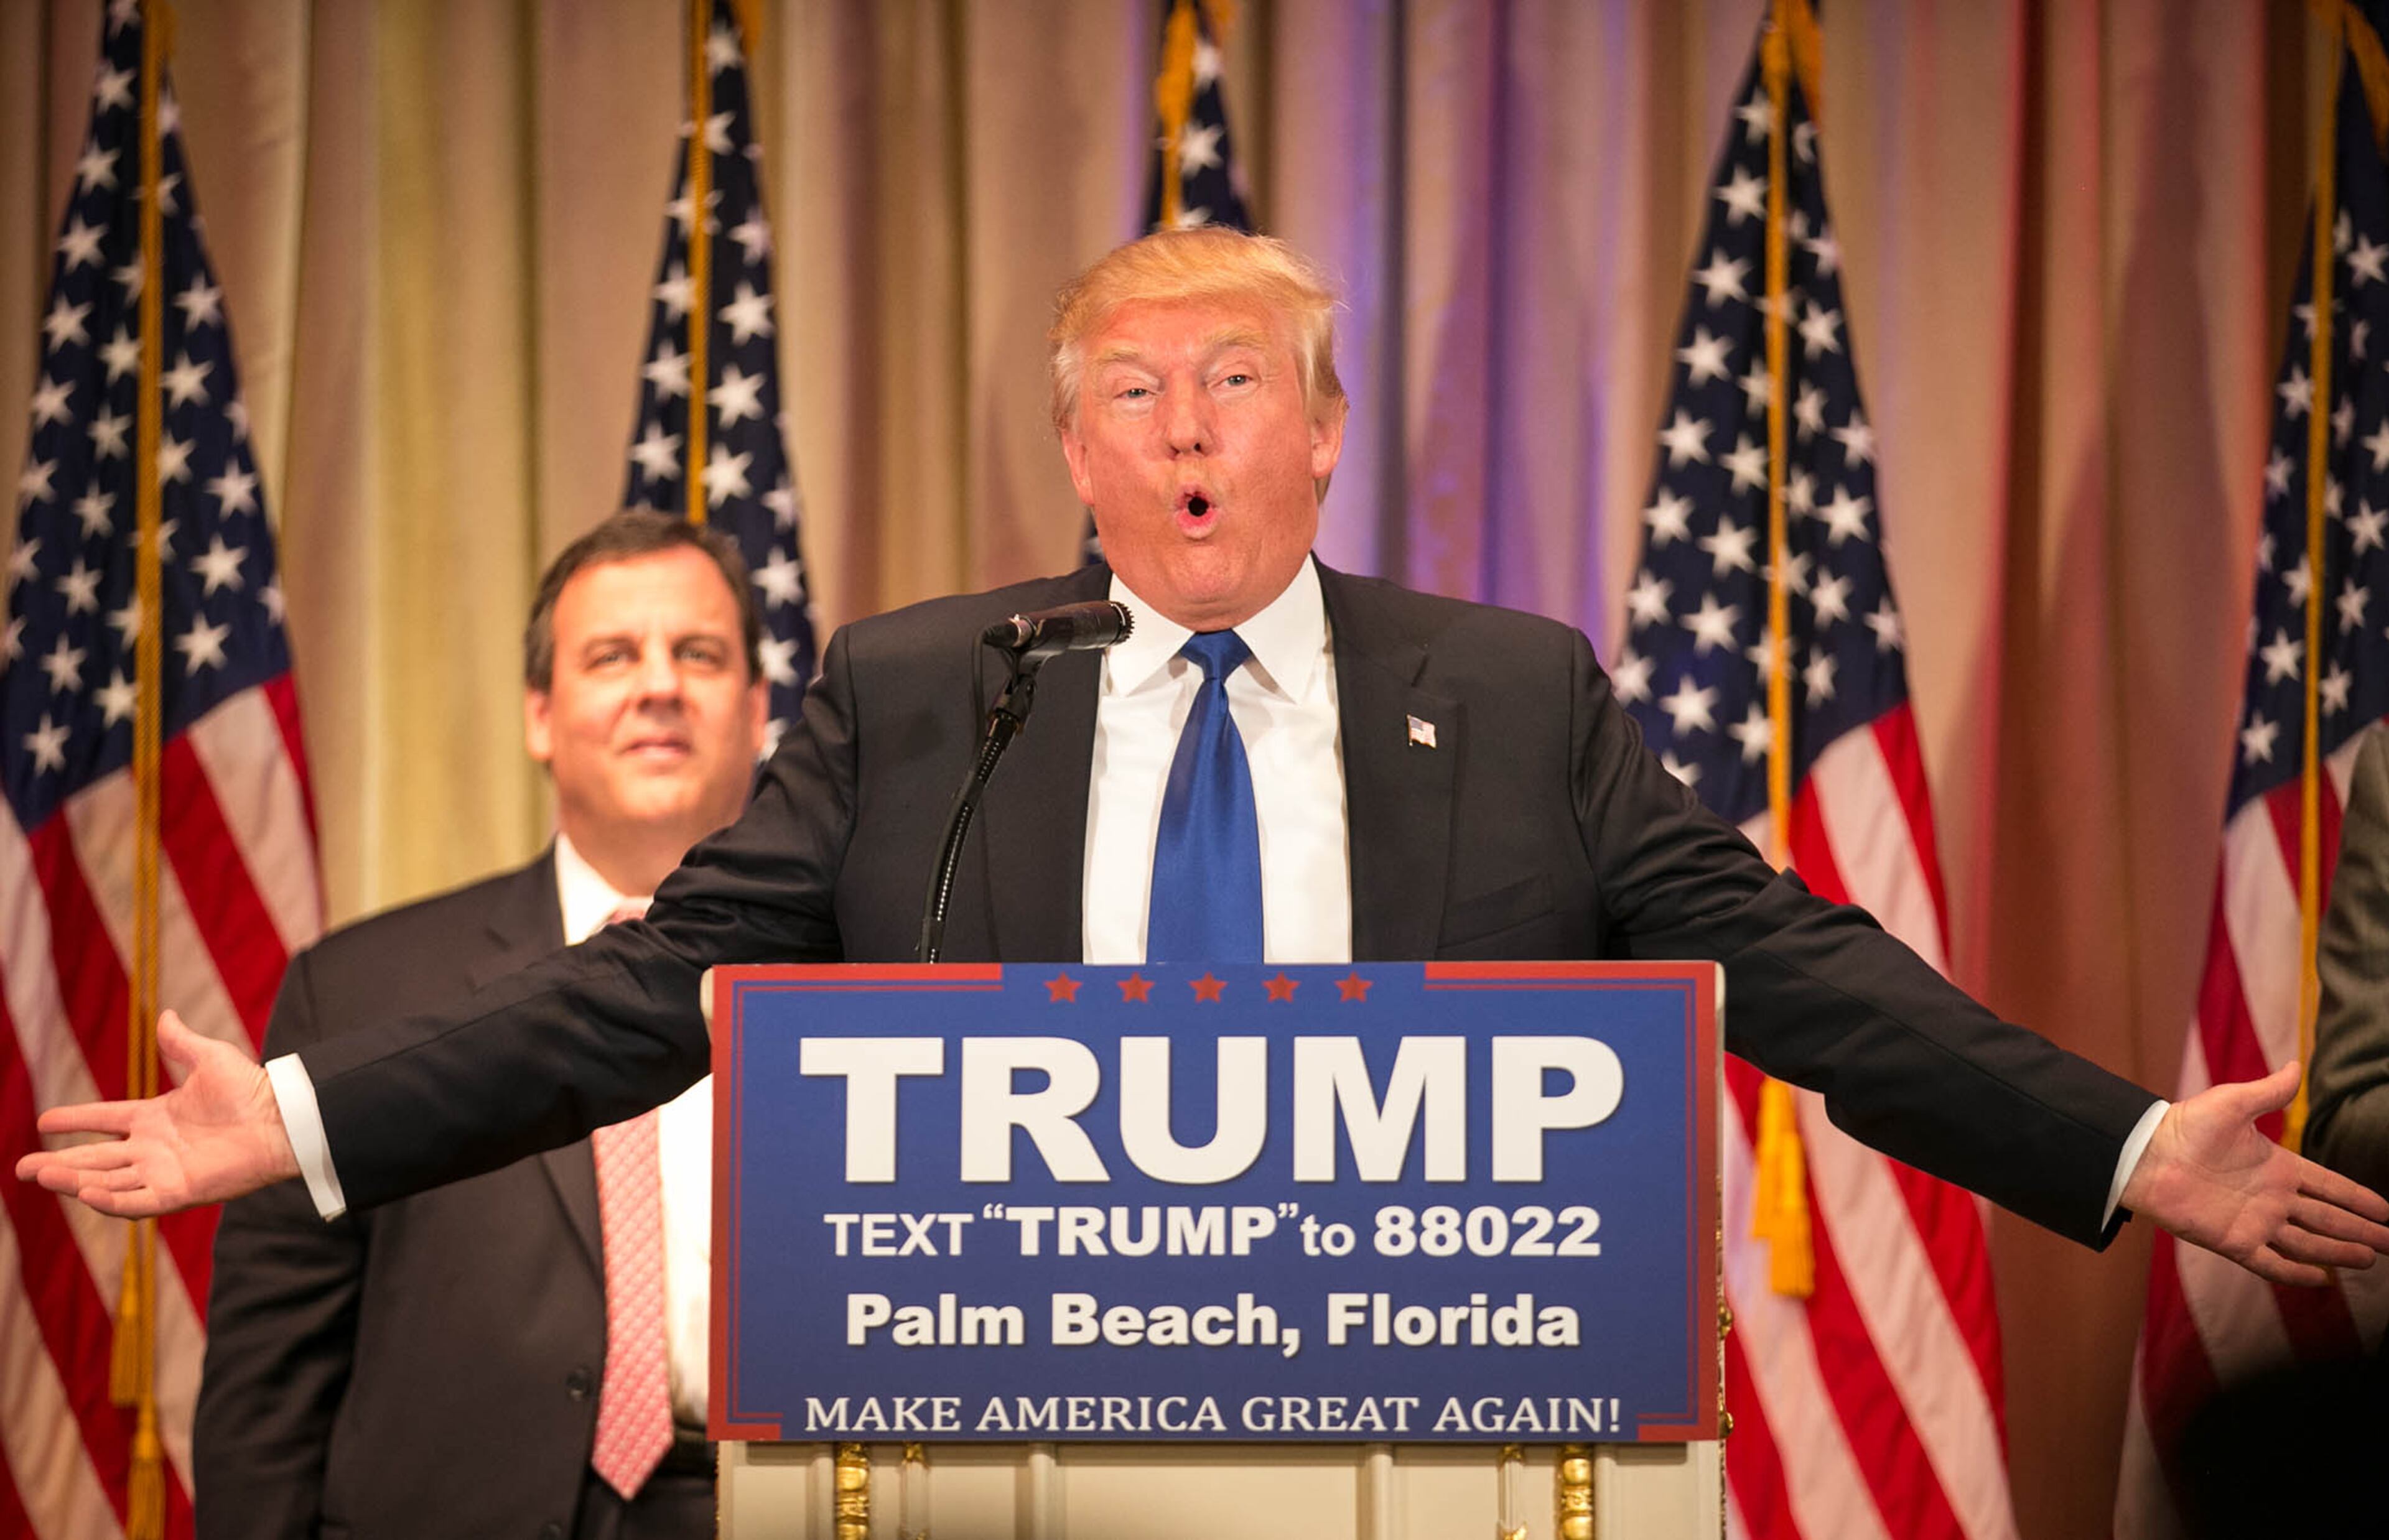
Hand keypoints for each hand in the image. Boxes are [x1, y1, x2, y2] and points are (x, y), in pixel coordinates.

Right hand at [14, 1010, 299, 1216]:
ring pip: (107, 1182)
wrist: (281, 1119)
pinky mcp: (179, 1193)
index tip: (43, 1122)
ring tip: (42, 1175)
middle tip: (22, 1168)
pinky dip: (110, 1200)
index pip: (105, 1120)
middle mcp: (154, 1149)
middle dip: (58, 1164)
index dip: (75, 1121)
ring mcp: (164, 1172)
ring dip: (73, 1180)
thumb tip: (166, 1015)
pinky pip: (136, 1202)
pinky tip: (84, 1191)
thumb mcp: (209, 1058)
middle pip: (95, 1159)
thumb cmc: (250, 1089)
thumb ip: (181, 1042)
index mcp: (156, 1118)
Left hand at [2122, 1060, 2388, 1285]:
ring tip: (2369, 1260)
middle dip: (2360, 1231)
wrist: (2145, 1154)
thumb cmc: (2185, 1125)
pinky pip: (2270, 1263)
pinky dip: (2294, 1274)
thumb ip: (2269, 1091)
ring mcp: (2254, 1221)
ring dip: (2338, 1252)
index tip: (2386, 1211)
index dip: (2357, 1198)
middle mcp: (2271, 1197)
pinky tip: (2321, 1281)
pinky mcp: (2233, 1240)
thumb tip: (2296, 1066)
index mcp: (2277, 1166)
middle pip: (2327, 1218)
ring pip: (2308, 1242)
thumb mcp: (2233, 1102)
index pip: (2329, 1186)